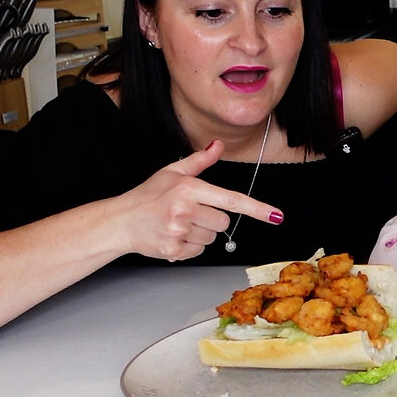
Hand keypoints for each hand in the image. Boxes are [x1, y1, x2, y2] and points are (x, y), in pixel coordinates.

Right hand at [116, 141, 281, 261]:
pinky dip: (189, 247)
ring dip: (200, 233)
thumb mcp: (172, 172)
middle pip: (224, 222)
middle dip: (211, 219)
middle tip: (188, 214)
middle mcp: (185, 209)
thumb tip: (218, 145)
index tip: (276, 216)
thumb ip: (199, 161)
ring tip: (177, 224)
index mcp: (189, 188)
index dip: (257, 209)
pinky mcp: (173, 249)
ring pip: (212, 238)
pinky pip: (198, 251)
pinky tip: (173, 236)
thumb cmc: (148, 195)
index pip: (231, 200)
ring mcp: (178, 231)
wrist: (119, 221)